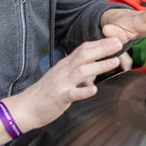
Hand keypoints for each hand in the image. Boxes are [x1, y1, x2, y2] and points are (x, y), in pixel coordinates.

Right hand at [4, 36, 124, 134]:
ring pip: (81, 71)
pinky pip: (72, 93)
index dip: (100, 43)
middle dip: (103, 48)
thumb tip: (97, 67)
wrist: (25, 107)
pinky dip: (83, 91)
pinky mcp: (59, 97)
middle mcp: (64, 70)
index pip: (84, 49)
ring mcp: (61, 83)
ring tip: (115, 61)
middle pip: (84, 55)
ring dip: (99, 65)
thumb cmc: (47, 92)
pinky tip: (94, 89)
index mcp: (66, 65)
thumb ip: (79, 70)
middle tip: (119, 43)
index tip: (116, 39)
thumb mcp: (64, 77)